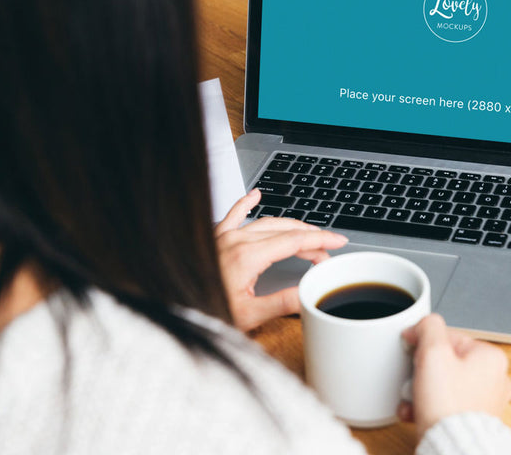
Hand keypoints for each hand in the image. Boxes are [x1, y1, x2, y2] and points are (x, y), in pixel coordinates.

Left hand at [215, 189, 348, 330]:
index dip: (320, 240)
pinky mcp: (214, 239)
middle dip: (311, 237)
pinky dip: (246, 203)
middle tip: (328, 251)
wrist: (172, 305)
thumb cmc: (202, 311)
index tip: (338, 242)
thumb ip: (282, 304)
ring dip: (290, 226)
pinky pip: (233, 214)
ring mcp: (224, 237)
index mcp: (247, 256)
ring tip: (308, 233)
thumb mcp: (249, 316)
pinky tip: (254, 195)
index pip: (294, 241)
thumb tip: (309, 296)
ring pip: (265, 222)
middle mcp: (236, 241)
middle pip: (284, 230)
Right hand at [398, 314, 510, 440]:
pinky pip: (446, 403)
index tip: (410, 347)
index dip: (424, 341)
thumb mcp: (433, 352)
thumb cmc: (449, 405)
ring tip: (413, 397)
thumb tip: (425, 324)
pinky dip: (428, 405)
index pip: (449, 336)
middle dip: (422, 369)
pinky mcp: (472, 419)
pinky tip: (416, 410)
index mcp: (491, 357)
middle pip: (446, 361)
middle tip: (414, 376)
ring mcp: (485, 401)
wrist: (453, 446)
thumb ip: (429, 327)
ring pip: (444, 383)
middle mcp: (494, 379)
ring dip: (421, 389)